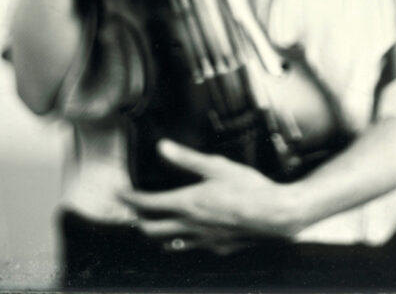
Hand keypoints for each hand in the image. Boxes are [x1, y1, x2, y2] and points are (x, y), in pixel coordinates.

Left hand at [117, 139, 299, 252]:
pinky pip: (191, 248)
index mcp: (188, 203)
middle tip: (132, 211)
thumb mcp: (216, 166)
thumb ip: (186, 158)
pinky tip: (186, 236)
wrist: (275, 216)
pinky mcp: (217, 248)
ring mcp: (203, 241)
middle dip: (138, 220)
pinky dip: (180, 241)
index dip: (131, 199)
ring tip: (152, 225)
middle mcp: (190, 226)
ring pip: (169, 243)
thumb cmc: (248, 187)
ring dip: (157, 234)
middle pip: (153, 230)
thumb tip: (161, 147)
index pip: (149, 204)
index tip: (120, 193)